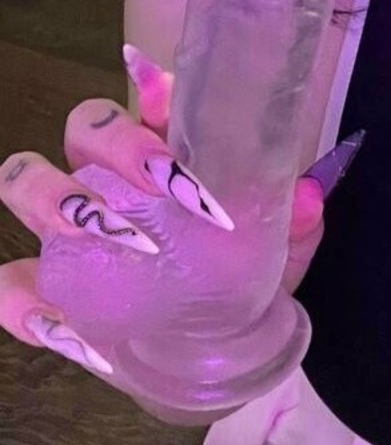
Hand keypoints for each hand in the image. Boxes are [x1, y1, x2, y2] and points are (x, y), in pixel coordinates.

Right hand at [0, 46, 325, 386]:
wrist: (212, 353)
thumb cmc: (241, 281)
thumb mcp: (278, 252)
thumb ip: (294, 223)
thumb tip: (306, 198)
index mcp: (164, 156)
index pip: (148, 100)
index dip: (152, 91)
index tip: (170, 101)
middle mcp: (108, 180)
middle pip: (84, 125)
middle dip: (115, 140)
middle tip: (160, 180)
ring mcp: (67, 234)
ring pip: (24, 179)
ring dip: (55, 196)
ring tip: (106, 231)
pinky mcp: (45, 294)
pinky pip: (7, 286)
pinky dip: (19, 299)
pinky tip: (57, 321)